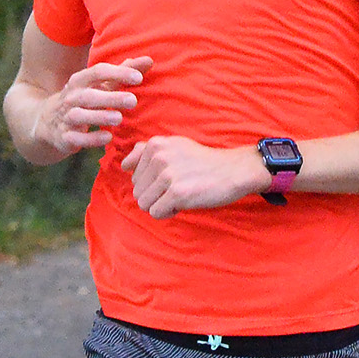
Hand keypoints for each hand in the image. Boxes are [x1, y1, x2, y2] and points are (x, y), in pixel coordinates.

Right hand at [34, 56, 152, 156]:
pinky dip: (90, 139)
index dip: (118, 73)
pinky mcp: (64, 137)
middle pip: (89, 95)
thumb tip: (149, 60)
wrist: (47, 122)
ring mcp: (65, 117)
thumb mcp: (100, 85)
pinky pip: (75, 138)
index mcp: (80, 80)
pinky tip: (107, 138)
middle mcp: (71, 97)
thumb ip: (123, 73)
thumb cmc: (83, 99)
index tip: (139, 78)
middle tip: (133, 100)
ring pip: (80, 116)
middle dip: (110, 97)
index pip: (98, 72)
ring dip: (99, 116)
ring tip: (119, 118)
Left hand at [119, 136, 270, 218]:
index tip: (169, 176)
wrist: (233, 170)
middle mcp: (159, 157)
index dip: (150, 180)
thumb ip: (147, 151)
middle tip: (178, 187)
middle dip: (155, 195)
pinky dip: (168, 212)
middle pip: (137, 190)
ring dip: (161, 204)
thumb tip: (125, 164)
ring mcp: (167, 175)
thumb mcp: (174, 146)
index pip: (131, 173)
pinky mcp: (177, 193)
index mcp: (155, 145)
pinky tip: (184, 202)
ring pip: (144, 203)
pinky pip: (156, 213)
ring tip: (180, 194)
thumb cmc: (202, 161)